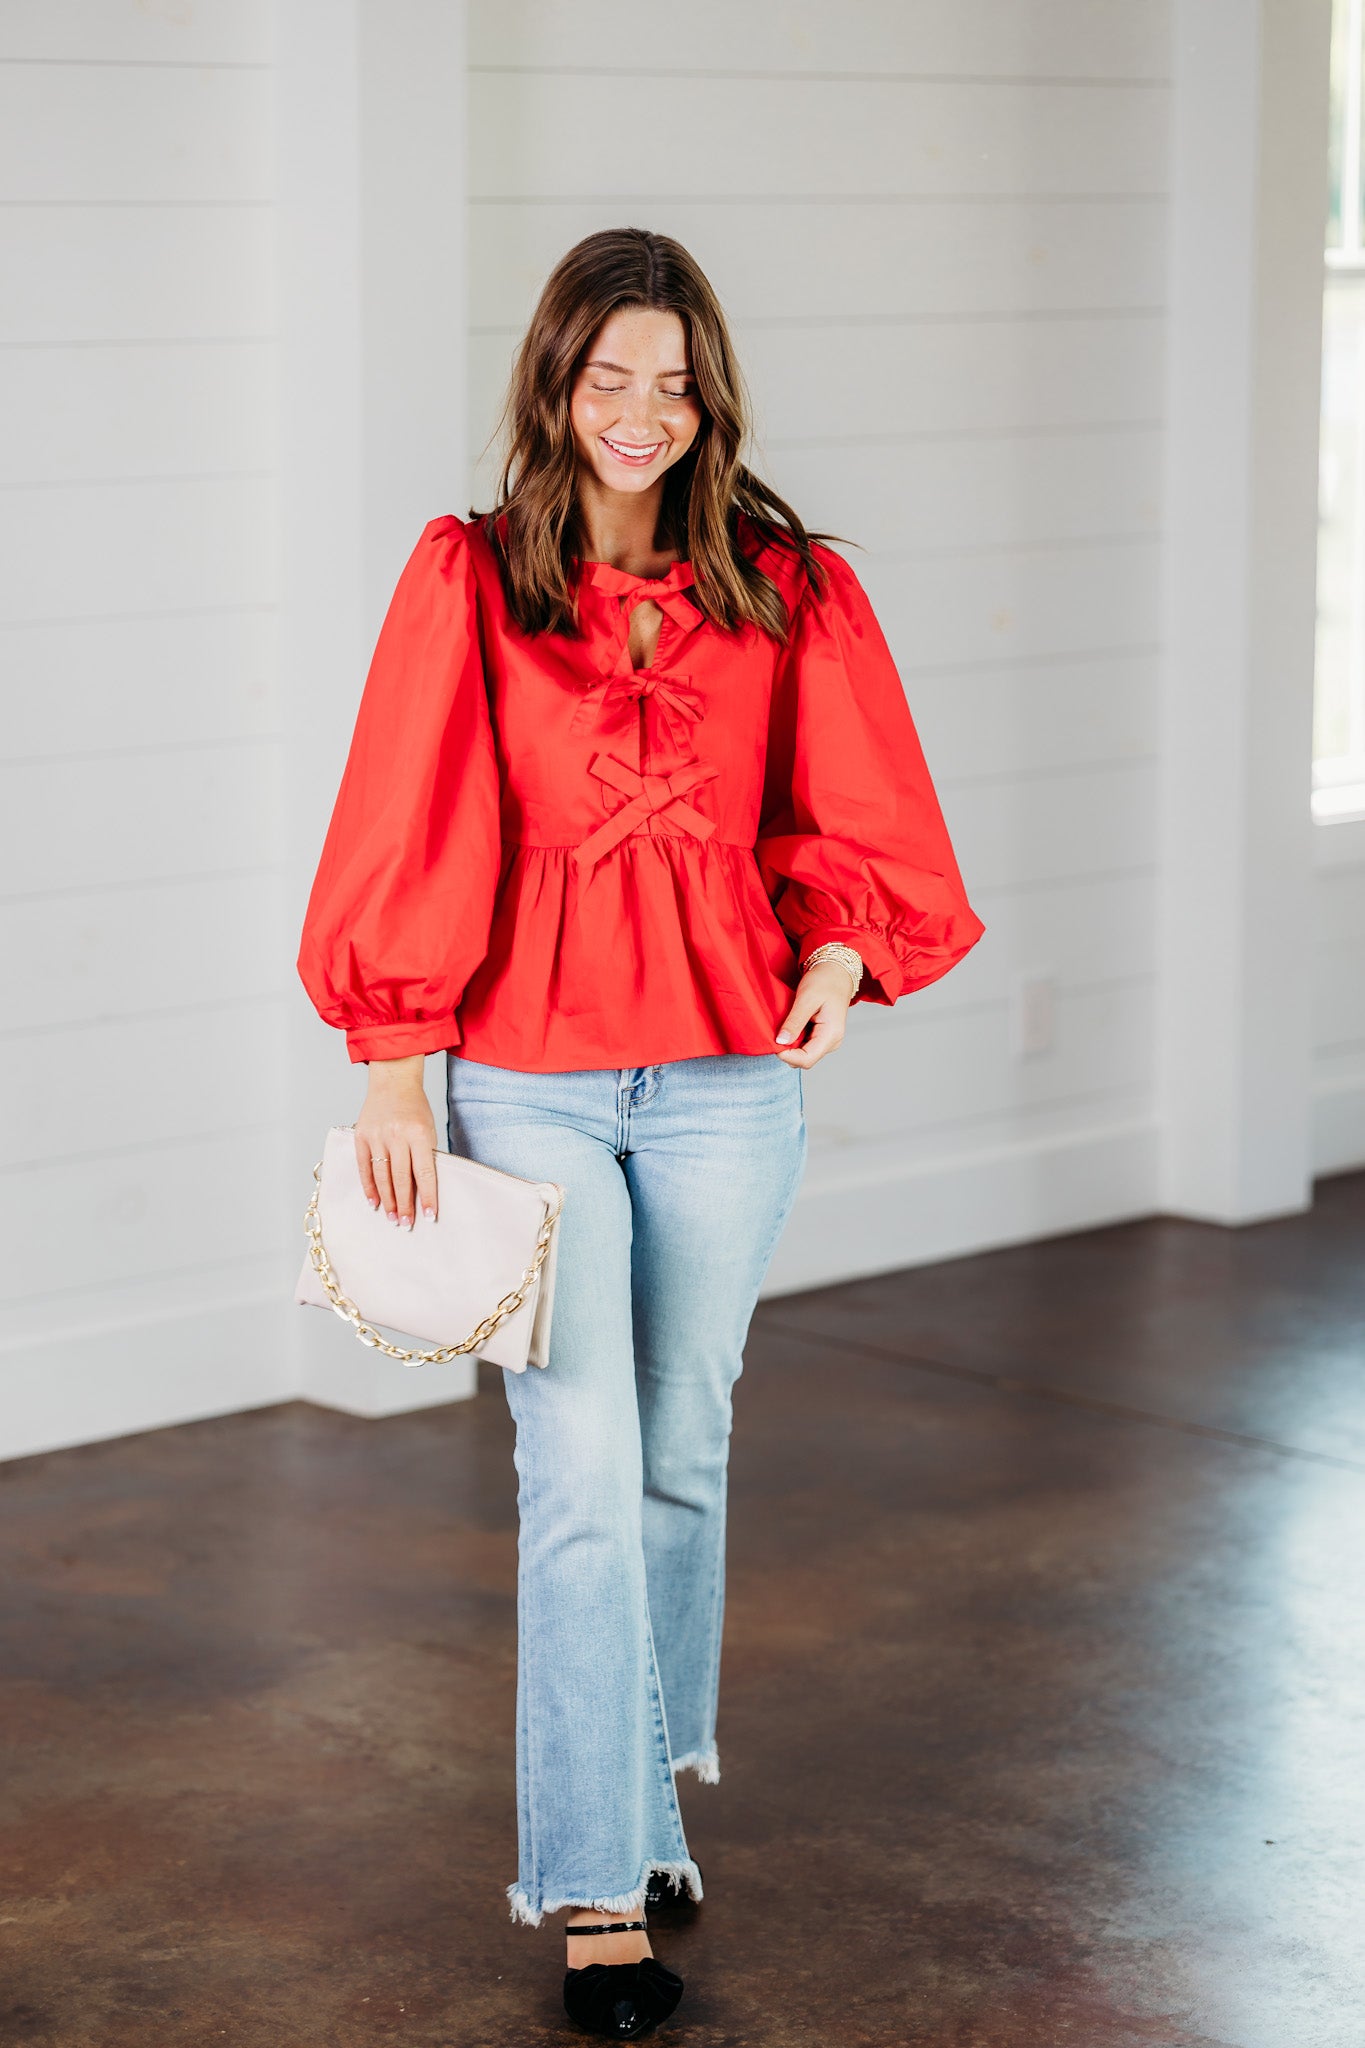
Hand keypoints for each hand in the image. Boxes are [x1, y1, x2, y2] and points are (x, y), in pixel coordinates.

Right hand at [355, 1055, 437, 1225]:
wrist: (393, 1082)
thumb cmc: (415, 1108)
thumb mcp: (428, 1129)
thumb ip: (424, 1155)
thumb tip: (423, 1189)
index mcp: (419, 1133)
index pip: (425, 1172)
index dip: (428, 1196)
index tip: (430, 1216)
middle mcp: (396, 1135)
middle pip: (401, 1178)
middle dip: (405, 1204)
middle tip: (406, 1223)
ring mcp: (377, 1136)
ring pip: (381, 1176)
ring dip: (387, 1200)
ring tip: (392, 1217)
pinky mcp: (361, 1136)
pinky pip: (364, 1167)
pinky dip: (368, 1187)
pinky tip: (374, 1202)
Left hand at [775, 960, 854, 1068]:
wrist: (836, 972)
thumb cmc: (825, 981)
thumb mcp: (807, 999)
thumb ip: (795, 1022)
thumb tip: (781, 1042)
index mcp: (831, 1035)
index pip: (806, 1059)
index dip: (787, 1056)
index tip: (773, 1042)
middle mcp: (831, 1042)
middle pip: (804, 1059)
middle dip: (787, 1050)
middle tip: (775, 1032)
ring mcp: (826, 1040)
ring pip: (802, 1054)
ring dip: (790, 1044)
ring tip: (784, 1026)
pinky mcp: (821, 1036)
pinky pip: (804, 1045)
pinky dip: (793, 1038)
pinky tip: (790, 1025)